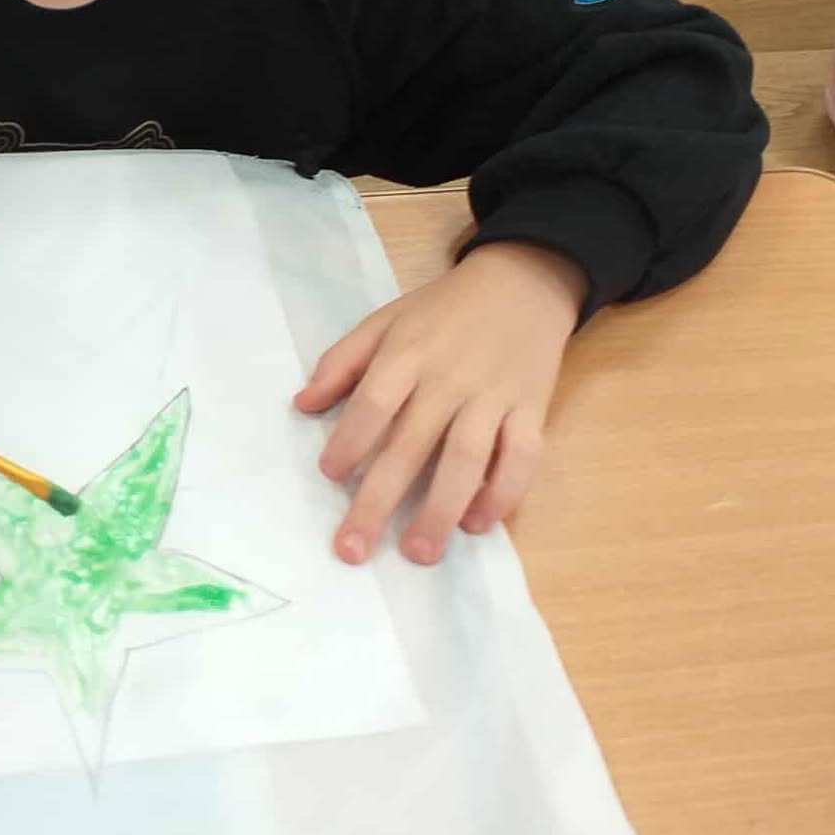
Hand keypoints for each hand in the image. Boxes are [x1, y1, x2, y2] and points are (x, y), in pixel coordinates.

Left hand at [294, 243, 585, 566]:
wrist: (522, 282)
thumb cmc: (443, 310)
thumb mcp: (385, 320)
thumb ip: (342, 362)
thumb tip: (301, 405)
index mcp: (407, 354)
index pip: (373, 404)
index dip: (350, 441)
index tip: (329, 475)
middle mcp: (449, 379)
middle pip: (411, 445)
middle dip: (379, 501)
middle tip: (354, 550)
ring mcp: (493, 396)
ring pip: (467, 458)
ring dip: (441, 509)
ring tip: (419, 552)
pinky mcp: (532, 409)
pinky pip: (521, 456)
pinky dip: (503, 492)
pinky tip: (479, 523)